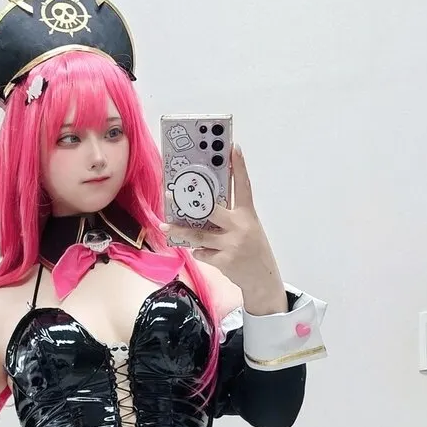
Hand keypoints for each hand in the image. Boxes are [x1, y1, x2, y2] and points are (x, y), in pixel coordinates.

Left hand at [161, 145, 284, 301]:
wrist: (262, 278)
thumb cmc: (253, 249)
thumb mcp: (248, 228)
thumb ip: (231, 218)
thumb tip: (204, 208)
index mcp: (248, 214)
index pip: (244, 186)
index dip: (239, 166)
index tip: (233, 147)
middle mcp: (240, 226)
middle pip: (211, 210)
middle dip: (189, 203)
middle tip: (170, 194)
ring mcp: (231, 244)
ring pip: (198, 235)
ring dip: (179, 231)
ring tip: (165, 227)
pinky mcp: (224, 260)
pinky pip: (202, 253)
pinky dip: (199, 252)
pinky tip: (202, 253)